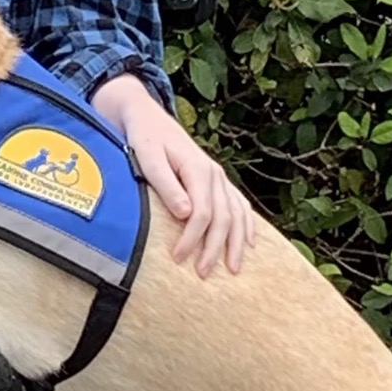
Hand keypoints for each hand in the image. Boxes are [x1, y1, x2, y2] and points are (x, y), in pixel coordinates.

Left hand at [92, 74, 254, 277]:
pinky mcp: (217, 180)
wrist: (146, 116)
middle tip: (203, 274)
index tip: (179, 259)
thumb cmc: (143, 138)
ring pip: (237, 214)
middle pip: (223, 218)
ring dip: (236, 242)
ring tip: (233, 268)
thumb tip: (186, 214)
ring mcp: (219, 177)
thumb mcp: (147, 157)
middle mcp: (214, 174)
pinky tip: (249, 243)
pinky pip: (240, 205)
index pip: (203, 213)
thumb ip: (166, 185)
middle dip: (215, 248)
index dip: (192, 239)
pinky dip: (247, 225)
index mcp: (198, 169)